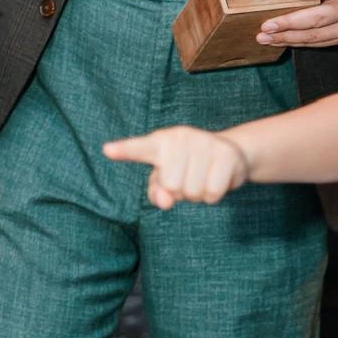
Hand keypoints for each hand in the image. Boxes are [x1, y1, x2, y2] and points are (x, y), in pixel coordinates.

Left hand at [103, 127, 249, 209]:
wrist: (229, 154)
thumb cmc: (188, 169)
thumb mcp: (166, 180)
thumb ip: (157, 192)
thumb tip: (165, 200)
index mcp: (160, 142)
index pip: (139, 148)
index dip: (124, 150)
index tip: (107, 150)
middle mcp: (181, 136)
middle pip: (172, 186)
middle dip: (181, 192)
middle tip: (190, 178)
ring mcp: (204, 142)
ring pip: (192, 192)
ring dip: (198, 194)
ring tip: (203, 177)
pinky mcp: (225, 153)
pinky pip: (212, 192)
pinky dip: (213, 195)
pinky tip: (217, 178)